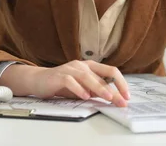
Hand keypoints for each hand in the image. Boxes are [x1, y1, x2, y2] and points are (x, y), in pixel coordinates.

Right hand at [1, 60, 129, 106]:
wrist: (38, 80)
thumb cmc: (62, 84)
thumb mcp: (82, 87)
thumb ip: (95, 90)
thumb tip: (113, 97)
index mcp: (90, 66)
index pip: (111, 71)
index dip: (121, 83)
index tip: (127, 96)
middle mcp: (82, 65)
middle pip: (103, 74)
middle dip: (114, 89)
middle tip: (122, 101)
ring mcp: (70, 69)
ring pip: (88, 77)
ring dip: (99, 88)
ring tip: (108, 97)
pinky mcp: (59, 76)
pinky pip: (70, 81)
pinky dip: (79, 89)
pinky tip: (85, 96)